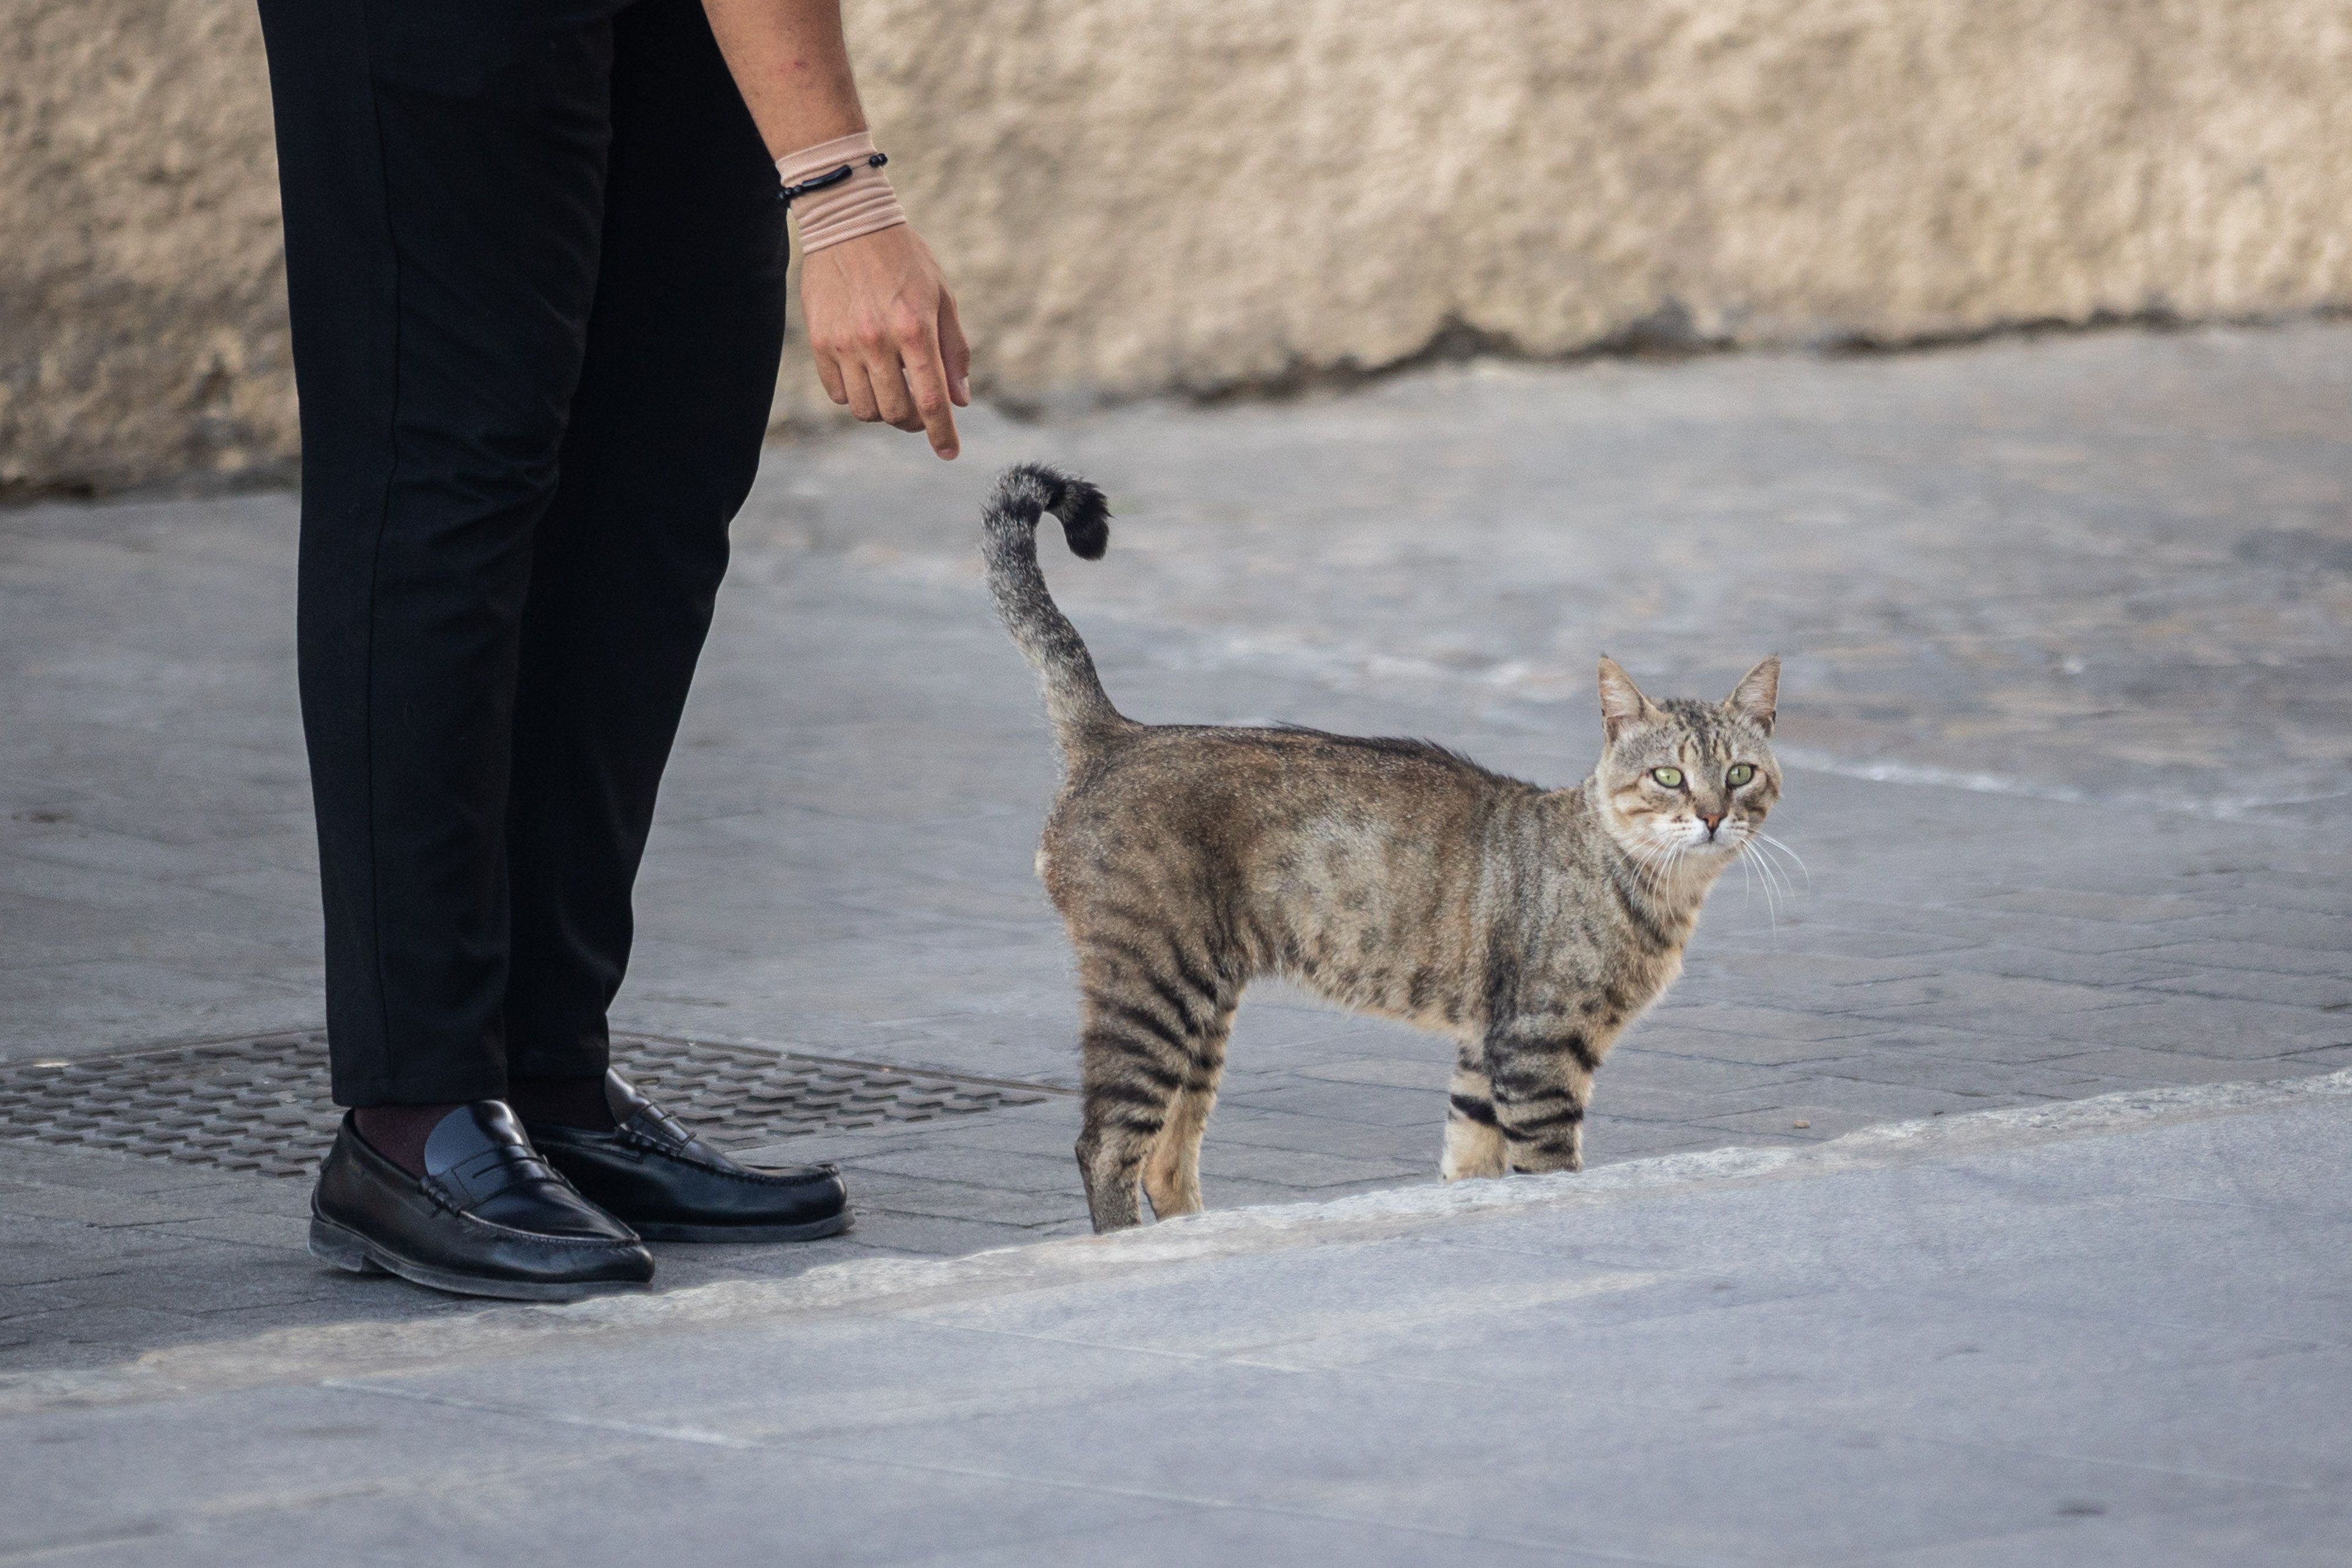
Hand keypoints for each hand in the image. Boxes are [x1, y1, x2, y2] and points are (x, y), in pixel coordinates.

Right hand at [798, 224, 969, 458]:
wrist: (849, 222)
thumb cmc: (904, 258)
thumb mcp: (942, 297)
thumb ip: (953, 350)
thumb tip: (960, 401)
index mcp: (915, 330)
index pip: (931, 400)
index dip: (941, 433)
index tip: (949, 453)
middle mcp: (878, 341)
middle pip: (896, 412)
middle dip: (912, 421)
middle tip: (918, 410)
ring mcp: (844, 343)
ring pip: (864, 409)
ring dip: (882, 410)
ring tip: (891, 389)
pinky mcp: (820, 342)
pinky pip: (838, 392)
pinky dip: (855, 394)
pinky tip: (865, 374)